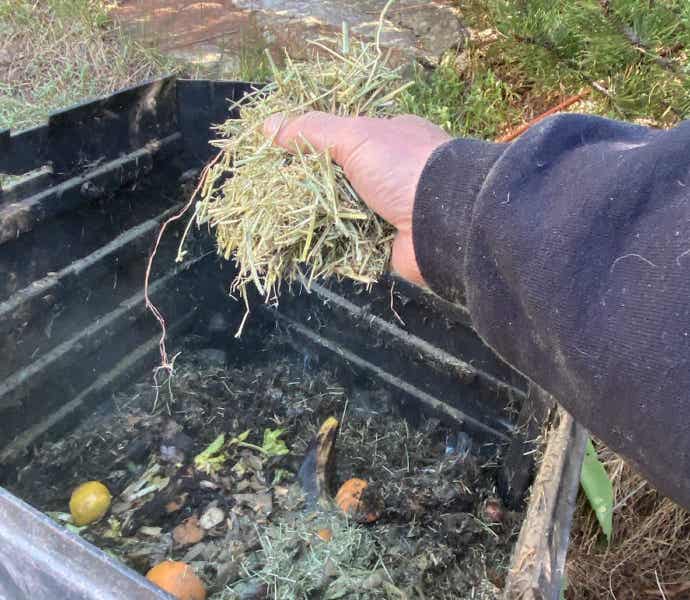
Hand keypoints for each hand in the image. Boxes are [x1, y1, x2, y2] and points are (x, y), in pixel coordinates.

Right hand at [263, 112, 450, 284]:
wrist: (445, 223)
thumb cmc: (404, 168)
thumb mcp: (355, 136)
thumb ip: (312, 130)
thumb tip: (267, 126)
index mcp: (389, 138)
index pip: (340, 137)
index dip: (309, 145)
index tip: (279, 156)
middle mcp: (391, 172)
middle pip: (338, 177)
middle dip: (308, 187)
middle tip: (273, 193)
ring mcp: (389, 209)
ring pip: (341, 213)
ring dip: (315, 219)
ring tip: (278, 221)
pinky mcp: (385, 243)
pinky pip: (350, 244)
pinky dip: (330, 246)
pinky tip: (302, 246)